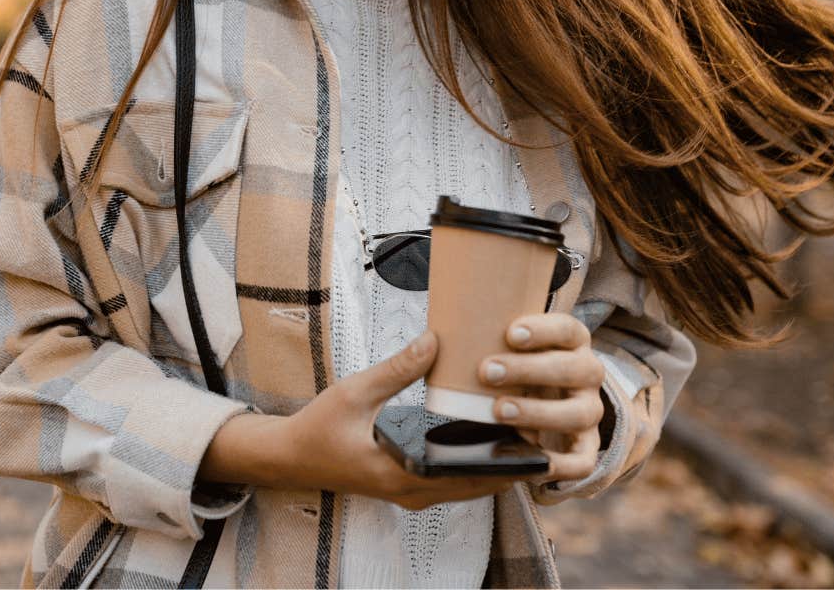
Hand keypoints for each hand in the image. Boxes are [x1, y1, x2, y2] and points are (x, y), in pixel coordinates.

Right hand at [202, 331, 530, 509]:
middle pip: (478, 486)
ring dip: (496, 465)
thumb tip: (437, 340)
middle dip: (510, 462)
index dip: (503, 459)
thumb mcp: (357, 391)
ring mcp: (412, 494)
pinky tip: (490, 440)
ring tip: (526, 432)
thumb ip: (398, 368)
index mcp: (401, 473)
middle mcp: (412, 492)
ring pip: (469, 488)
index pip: (466, 475)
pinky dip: (476, 467)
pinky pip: (455, 484)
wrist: (291, 457)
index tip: (532, 435)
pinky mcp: (410, 488)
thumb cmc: (320, 426)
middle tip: (541, 427)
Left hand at [479, 312, 606, 485]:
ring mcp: (588, 412)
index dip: (546, 330)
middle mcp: (586, 376)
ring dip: (541, 411)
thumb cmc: (503, 371)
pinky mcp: (582, 450)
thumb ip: (467, 344)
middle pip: (578, 369)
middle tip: (488, 371)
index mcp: (569, 344)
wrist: (517, 412)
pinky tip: (532, 462)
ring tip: (499, 410)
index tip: (510, 333)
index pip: (570, 330)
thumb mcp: (491, 352)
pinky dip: (563, 465)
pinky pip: (584, 462)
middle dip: (532, 370)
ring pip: (581, 414)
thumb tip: (428, 342)